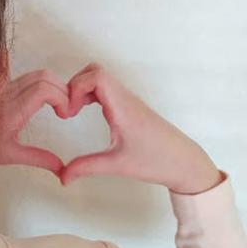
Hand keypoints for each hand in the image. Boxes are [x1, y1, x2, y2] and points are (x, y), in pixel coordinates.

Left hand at [0, 69, 69, 177]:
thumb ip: (38, 158)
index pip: (43, 90)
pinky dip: (41, 82)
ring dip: (52, 85)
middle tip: (65, 108)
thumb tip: (61, 167)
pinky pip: (26, 76)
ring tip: (56, 104)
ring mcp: (3, 87)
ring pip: (36, 74)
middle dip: (62, 90)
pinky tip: (43, 98)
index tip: (65, 113)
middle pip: (44, 77)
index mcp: (11, 113)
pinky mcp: (1, 85)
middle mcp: (7, 95)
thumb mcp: (10, 155)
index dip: (61, 97)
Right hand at [58, 62, 222, 193]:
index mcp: (122, 107)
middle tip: (68, 109)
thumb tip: (62, 177)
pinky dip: (91, 94)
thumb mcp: (117, 165)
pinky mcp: (130, 106)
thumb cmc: (156, 161)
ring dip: (82, 89)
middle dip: (75, 85)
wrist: (185, 162)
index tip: (70, 110)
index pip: (96, 76)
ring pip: (101, 78)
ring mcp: (128, 100)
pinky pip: (107, 88)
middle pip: (95, 71)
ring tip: (74, 111)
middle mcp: (125, 98)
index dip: (76, 87)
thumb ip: (86, 168)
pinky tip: (86, 112)